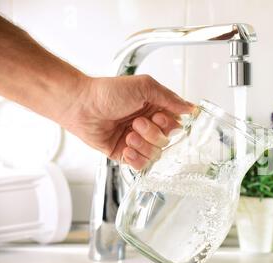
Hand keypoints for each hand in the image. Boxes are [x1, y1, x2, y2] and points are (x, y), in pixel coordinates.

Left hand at [61, 75, 194, 169]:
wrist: (81, 106)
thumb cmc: (108, 92)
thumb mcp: (144, 87)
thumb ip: (170, 98)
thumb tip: (191, 108)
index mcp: (155, 108)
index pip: (175, 124)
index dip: (168, 124)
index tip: (156, 116)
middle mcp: (148, 125)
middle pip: (165, 140)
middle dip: (151, 133)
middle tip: (136, 123)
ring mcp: (137, 140)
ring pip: (154, 154)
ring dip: (142, 145)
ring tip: (128, 135)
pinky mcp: (125, 153)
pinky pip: (141, 165)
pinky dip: (135, 159)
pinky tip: (126, 148)